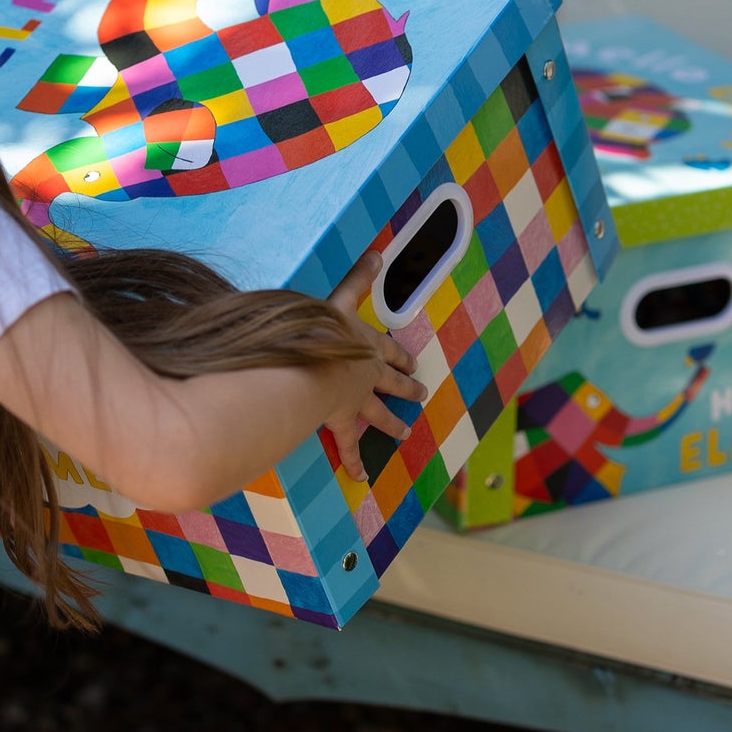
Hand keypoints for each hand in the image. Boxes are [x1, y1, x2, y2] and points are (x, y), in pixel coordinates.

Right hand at [323, 252, 427, 482]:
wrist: (311, 361)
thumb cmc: (319, 329)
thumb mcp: (337, 298)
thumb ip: (358, 278)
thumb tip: (376, 254)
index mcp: (366, 344)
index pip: (388, 347)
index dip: (399, 353)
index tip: (411, 358)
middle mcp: (367, 372)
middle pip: (392, 381)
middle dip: (405, 386)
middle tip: (420, 393)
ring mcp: (357, 398)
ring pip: (379, 413)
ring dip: (393, 423)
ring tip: (404, 434)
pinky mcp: (341, 419)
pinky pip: (349, 445)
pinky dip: (356, 462)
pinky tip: (361, 477)